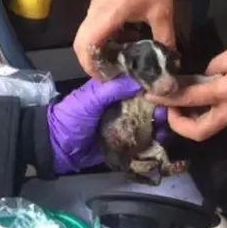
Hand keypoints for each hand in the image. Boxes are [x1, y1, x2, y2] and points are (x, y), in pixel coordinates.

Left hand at [47, 76, 168, 173]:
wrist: (56, 148)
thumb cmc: (70, 117)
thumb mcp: (89, 99)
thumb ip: (112, 88)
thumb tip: (140, 79)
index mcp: (113, 91)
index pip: (137, 84)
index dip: (152, 86)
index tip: (167, 89)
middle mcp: (121, 106)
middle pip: (147, 105)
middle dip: (160, 108)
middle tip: (170, 113)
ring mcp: (124, 125)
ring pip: (148, 123)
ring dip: (159, 125)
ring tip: (167, 128)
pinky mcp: (124, 143)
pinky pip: (142, 141)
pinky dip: (153, 141)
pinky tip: (162, 140)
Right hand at [74, 0, 174, 77]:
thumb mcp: (163, 12)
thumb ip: (164, 39)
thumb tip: (169, 63)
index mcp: (107, 15)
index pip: (86, 46)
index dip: (91, 67)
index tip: (107, 79)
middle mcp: (95, 11)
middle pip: (80, 43)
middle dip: (93, 62)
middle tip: (113, 74)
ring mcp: (95, 5)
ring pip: (87, 34)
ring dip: (100, 50)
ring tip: (123, 59)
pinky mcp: (100, 1)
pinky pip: (95, 25)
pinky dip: (106, 37)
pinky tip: (129, 38)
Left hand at [147, 41, 226, 140]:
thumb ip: (216, 63)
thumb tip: (204, 74)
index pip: (190, 99)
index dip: (167, 98)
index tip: (152, 95)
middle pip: (197, 131)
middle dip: (177, 124)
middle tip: (169, 107)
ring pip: (207, 129)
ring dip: (189, 120)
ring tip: (179, 103)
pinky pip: (216, 121)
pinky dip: (202, 115)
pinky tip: (199, 100)